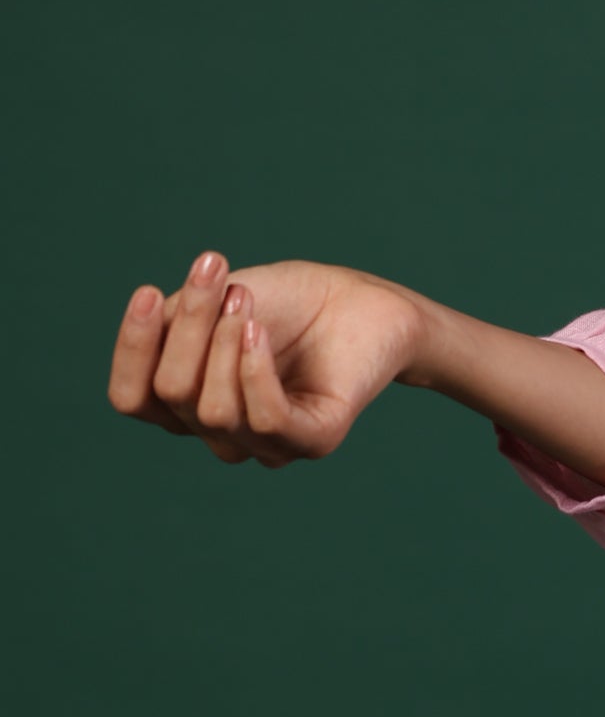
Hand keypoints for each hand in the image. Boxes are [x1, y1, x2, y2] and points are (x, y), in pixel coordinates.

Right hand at [107, 252, 423, 467]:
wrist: (361, 299)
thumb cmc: (285, 301)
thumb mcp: (215, 304)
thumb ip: (173, 329)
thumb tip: (153, 330)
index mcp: (188, 406)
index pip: (132, 399)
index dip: (132, 349)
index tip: (149, 291)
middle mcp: (221, 435)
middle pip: (171, 393)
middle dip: (189, 325)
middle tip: (215, 271)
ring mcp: (266, 445)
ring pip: (214, 411)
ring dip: (223, 341)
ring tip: (244, 297)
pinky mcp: (314, 440)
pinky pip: (266, 420)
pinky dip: (255, 370)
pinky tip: (258, 331)